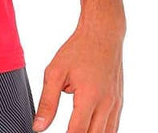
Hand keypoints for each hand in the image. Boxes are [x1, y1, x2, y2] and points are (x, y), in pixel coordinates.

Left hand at [33, 14, 124, 132]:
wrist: (102, 34)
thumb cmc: (77, 50)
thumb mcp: (55, 72)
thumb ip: (47, 102)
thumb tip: (38, 127)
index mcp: (89, 97)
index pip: (77, 132)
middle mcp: (107, 104)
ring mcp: (116, 105)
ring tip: (75, 130)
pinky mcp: (119, 102)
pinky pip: (113, 127)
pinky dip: (102, 132)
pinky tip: (89, 130)